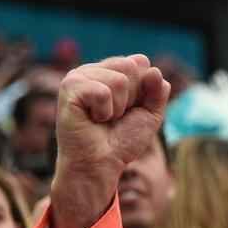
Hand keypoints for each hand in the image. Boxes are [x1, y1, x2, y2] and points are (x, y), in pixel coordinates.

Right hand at [49, 55, 169, 227]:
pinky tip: (92, 119)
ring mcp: (79, 76)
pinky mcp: (69, 87)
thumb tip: (154, 70)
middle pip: (131, 66)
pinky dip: (104, 112)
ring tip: (103, 119)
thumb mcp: (150, 114)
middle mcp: (94, 69)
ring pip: (119, 80)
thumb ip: (158, 91)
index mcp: (111, 70)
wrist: (102, 165)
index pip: (140, 62)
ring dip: (118, 108)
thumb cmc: (122, 140)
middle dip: (131, 98)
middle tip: (115, 116)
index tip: (130, 109)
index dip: (144, 89)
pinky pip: (103, 92)